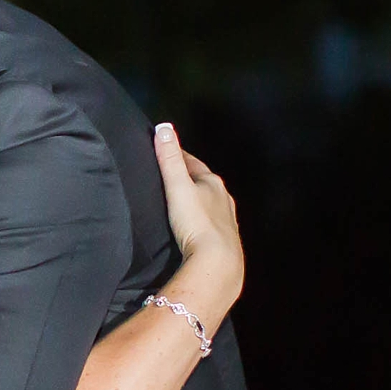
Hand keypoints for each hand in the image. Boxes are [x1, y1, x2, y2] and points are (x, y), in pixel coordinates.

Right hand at [154, 122, 243, 328]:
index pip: (193, 163)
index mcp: (213, 183)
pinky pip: (211, 224)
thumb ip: (170, 158)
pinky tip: (194, 228)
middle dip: (190, 179)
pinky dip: (202, 221)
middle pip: (204, 183)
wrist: (217, 262)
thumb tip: (164, 127)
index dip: (179, 157)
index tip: (166, 152)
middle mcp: (224, 199)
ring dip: (198, 201)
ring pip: (211, 204)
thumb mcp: (178, 186)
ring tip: (182, 202)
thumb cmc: (196, 222)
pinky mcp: (225, 241)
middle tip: (172, 176)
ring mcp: (227, 221)